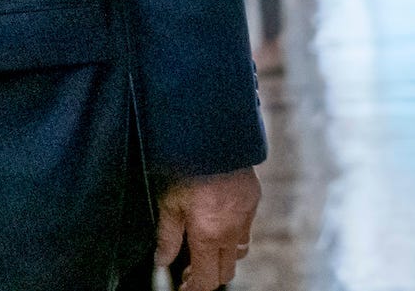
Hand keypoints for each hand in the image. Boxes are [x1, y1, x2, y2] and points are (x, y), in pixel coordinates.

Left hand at [155, 167, 259, 290]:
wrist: (215, 139)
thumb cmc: (189, 168)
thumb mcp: (169, 203)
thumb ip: (167, 236)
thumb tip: (161, 260)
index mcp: (208, 237)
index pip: (206, 280)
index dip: (194, 289)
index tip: (184, 288)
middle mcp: (230, 233)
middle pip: (225, 273)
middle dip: (208, 276)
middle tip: (190, 270)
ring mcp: (245, 219)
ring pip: (239, 253)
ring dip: (223, 257)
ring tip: (205, 248)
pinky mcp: (252, 204)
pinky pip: (245, 230)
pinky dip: (233, 235)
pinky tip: (219, 223)